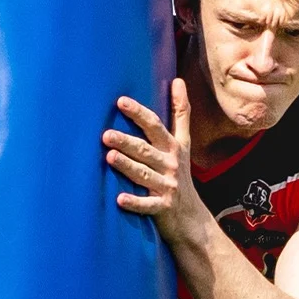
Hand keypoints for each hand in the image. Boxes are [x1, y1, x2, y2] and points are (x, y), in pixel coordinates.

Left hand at [102, 81, 208, 247]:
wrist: (192, 218)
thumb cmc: (181, 174)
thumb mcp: (184, 143)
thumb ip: (180, 113)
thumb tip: (178, 80)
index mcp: (173, 147)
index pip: (156, 126)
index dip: (139, 114)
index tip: (121, 102)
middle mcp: (170, 165)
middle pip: (146, 150)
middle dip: (127, 141)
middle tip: (106, 134)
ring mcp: (167, 186)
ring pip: (144, 175)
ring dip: (128, 166)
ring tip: (110, 157)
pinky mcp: (162, 207)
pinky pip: (146, 205)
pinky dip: (134, 202)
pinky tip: (119, 199)